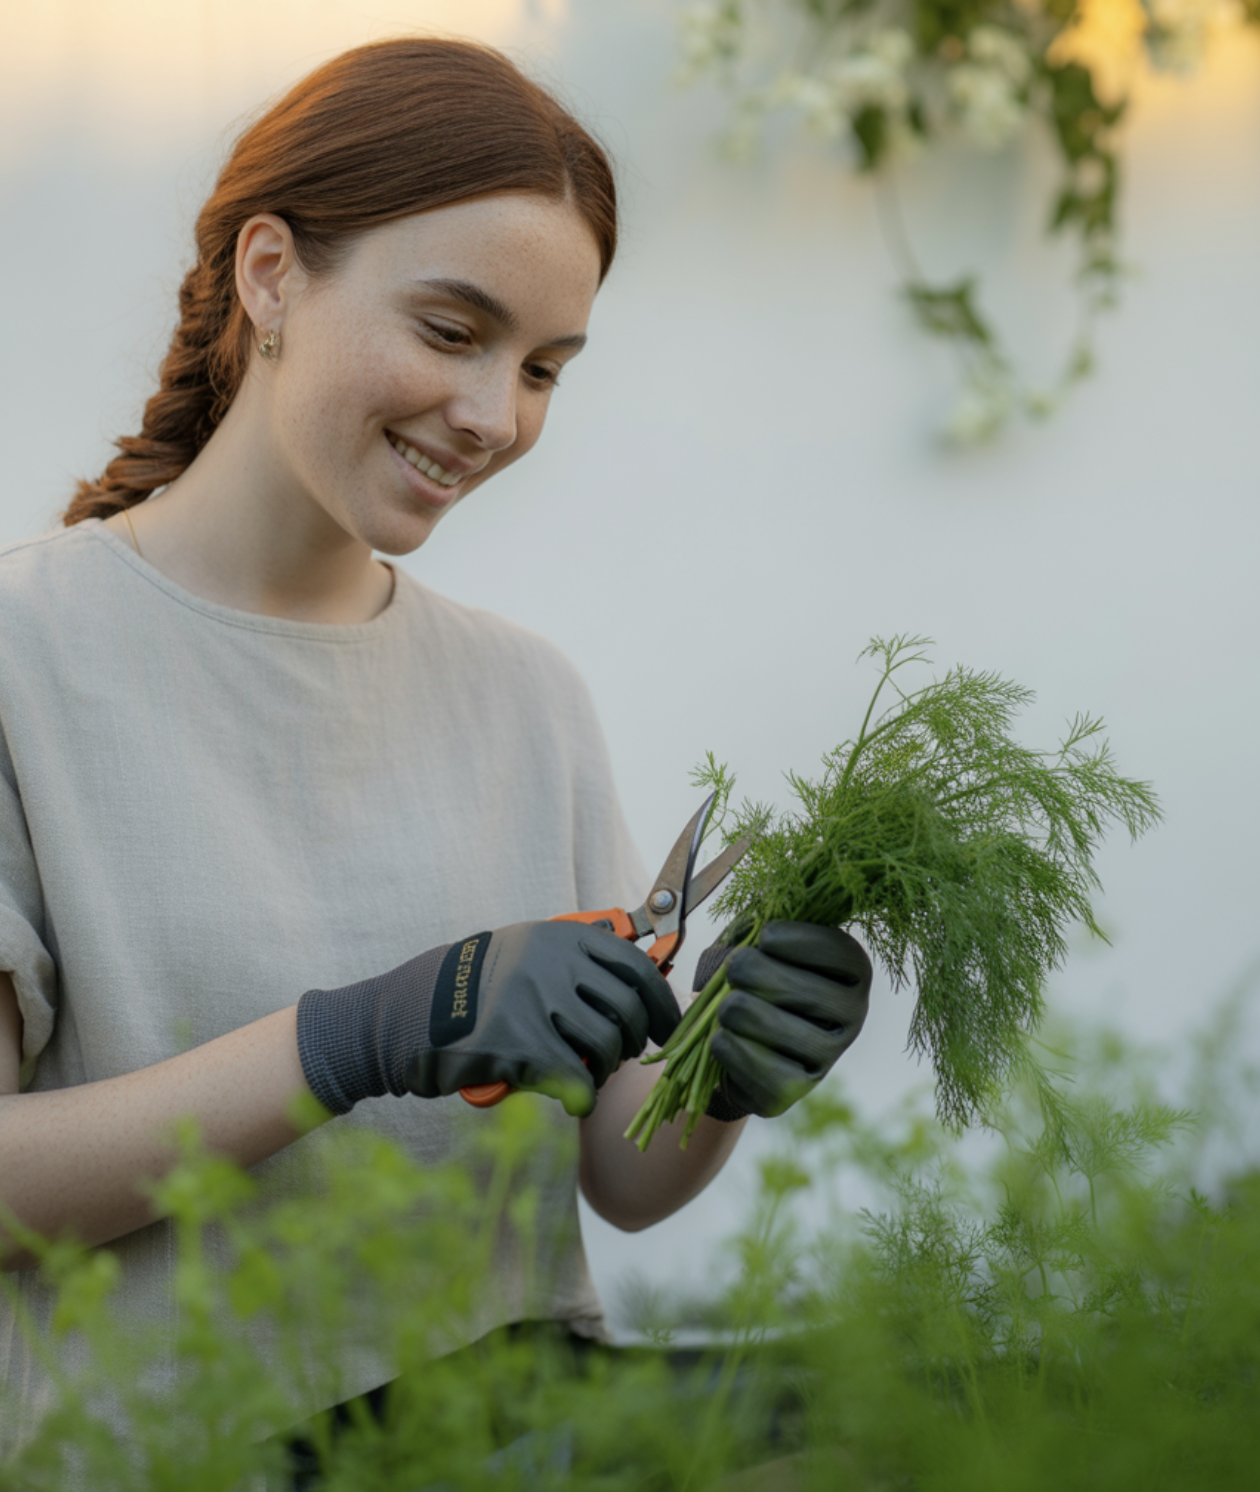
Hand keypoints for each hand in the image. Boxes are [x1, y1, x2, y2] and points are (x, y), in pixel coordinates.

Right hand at [297, 921, 679, 1118]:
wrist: (406, 1016)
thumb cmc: (472, 989)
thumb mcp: (524, 953)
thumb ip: (575, 960)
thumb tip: (641, 968)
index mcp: (561, 936)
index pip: (636, 968)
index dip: (662, 1005)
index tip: (670, 1031)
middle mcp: (552, 962)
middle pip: (625, 1011)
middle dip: (632, 1044)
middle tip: (619, 1058)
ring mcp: (535, 1002)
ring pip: (606, 1045)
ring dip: (605, 1069)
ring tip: (588, 1075)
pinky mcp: (518, 1044)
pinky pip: (576, 1078)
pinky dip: (583, 1096)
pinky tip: (575, 1101)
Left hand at [702, 921, 871, 1119]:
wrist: (743, 1041)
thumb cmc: (758, 976)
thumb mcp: (770, 937)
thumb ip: (776, 912)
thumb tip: (777, 892)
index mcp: (855, 972)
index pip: (834, 949)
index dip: (790, 938)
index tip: (765, 937)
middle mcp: (853, 1017)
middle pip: (784, 982)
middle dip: (743, 971)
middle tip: (737, 974)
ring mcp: (827, 1058)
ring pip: (753, 1016)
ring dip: (727, 1008)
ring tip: (730, 1008)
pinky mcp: (793, 1092)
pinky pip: (740, 1055)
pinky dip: (721, 1042)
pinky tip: (726, 1038)